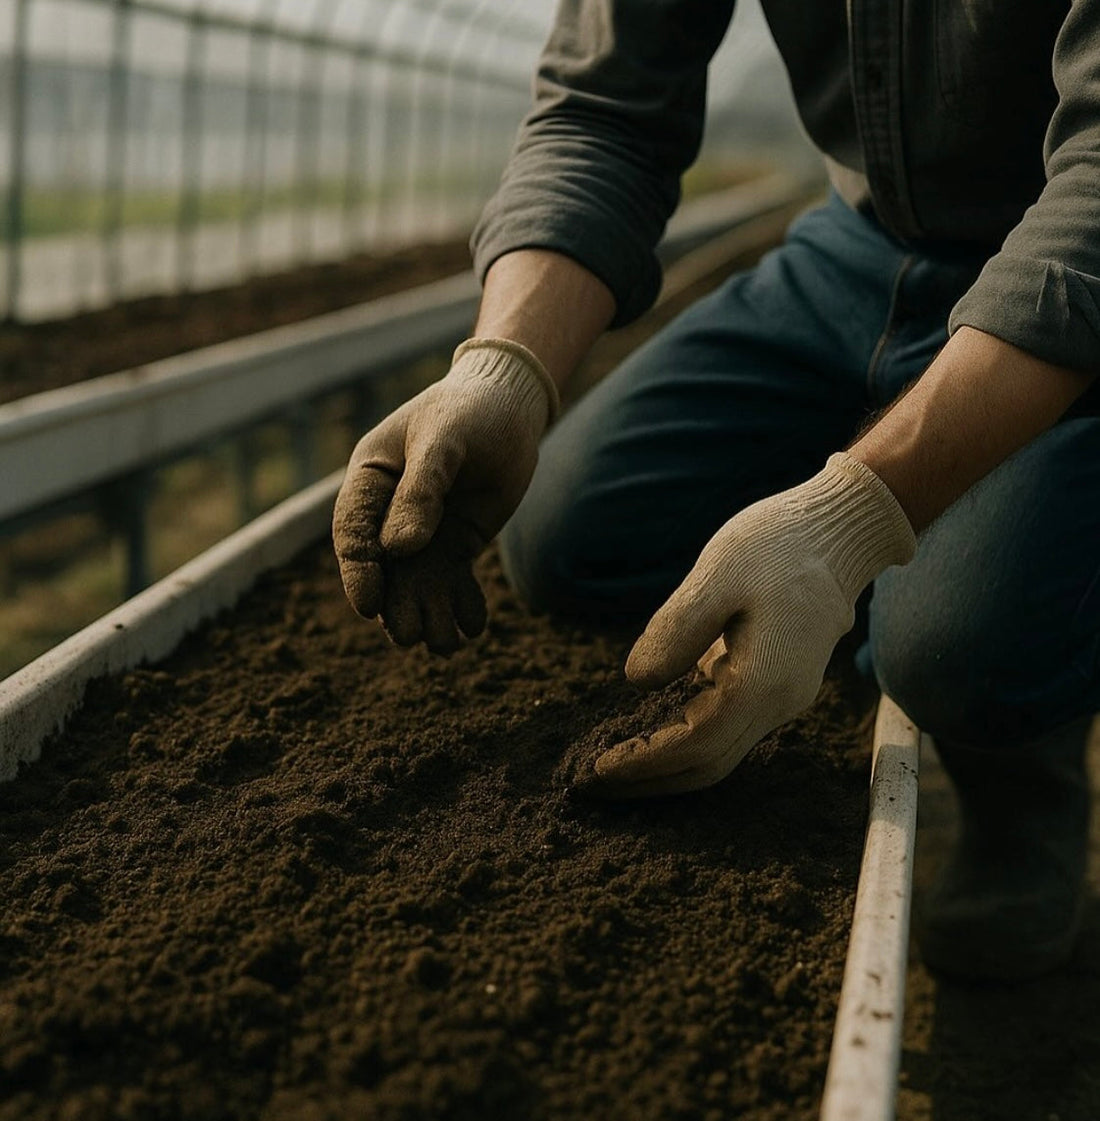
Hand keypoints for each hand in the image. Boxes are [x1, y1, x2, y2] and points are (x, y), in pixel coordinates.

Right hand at [332, 338, 557, 652]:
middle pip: (383, 569)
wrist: (512, 406)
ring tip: (445, 645)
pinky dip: (460, 606)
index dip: (359, 572)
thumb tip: (399, 548)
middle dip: (394, 606)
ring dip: (427, 614)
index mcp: (371, 478)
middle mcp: (390, 511)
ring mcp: (423, 531)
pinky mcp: (455, 543)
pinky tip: (472, 627)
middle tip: (410, 636)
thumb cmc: (471, 411)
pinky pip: (451, 582)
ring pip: (417, 583)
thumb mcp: (445, 440)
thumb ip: (422, 490)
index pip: (354, 532)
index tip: (370, 606)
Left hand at [586, 454, 915, 796]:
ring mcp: (783, 697)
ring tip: (614, 768)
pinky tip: (651, 733)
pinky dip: (686, 742)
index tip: (599, 768)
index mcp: (764, 681)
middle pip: (709, 766)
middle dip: (650, 780)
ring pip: (721, 753)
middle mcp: (779, 702)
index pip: (697, 745)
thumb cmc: (777, 544)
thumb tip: (637, 681)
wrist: (838, 531)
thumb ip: (678, 629)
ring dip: (667, 766)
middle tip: (592, 783)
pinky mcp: (778, 684)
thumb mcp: (718, 573)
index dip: (647, 761)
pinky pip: (728, 730)